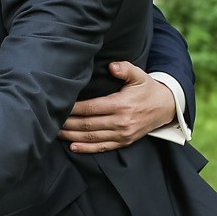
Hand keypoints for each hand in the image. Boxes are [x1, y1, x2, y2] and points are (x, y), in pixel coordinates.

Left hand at [61, 62, 176, 153]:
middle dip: (68, 123)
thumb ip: (125, 69)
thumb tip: (112, 66)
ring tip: (55, 133)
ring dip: (72, 136)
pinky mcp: (124, 142)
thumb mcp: (139, 75)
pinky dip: (86, 149)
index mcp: (122, 104)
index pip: (92, 108)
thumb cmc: (148, 89)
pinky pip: (102, 147)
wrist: (166, 107)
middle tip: (50, 120)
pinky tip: (72, 146)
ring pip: (92, 137)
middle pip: (88, 124)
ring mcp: (123, 134)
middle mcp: (121, 122)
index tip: (60, 106)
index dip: (74, 108)